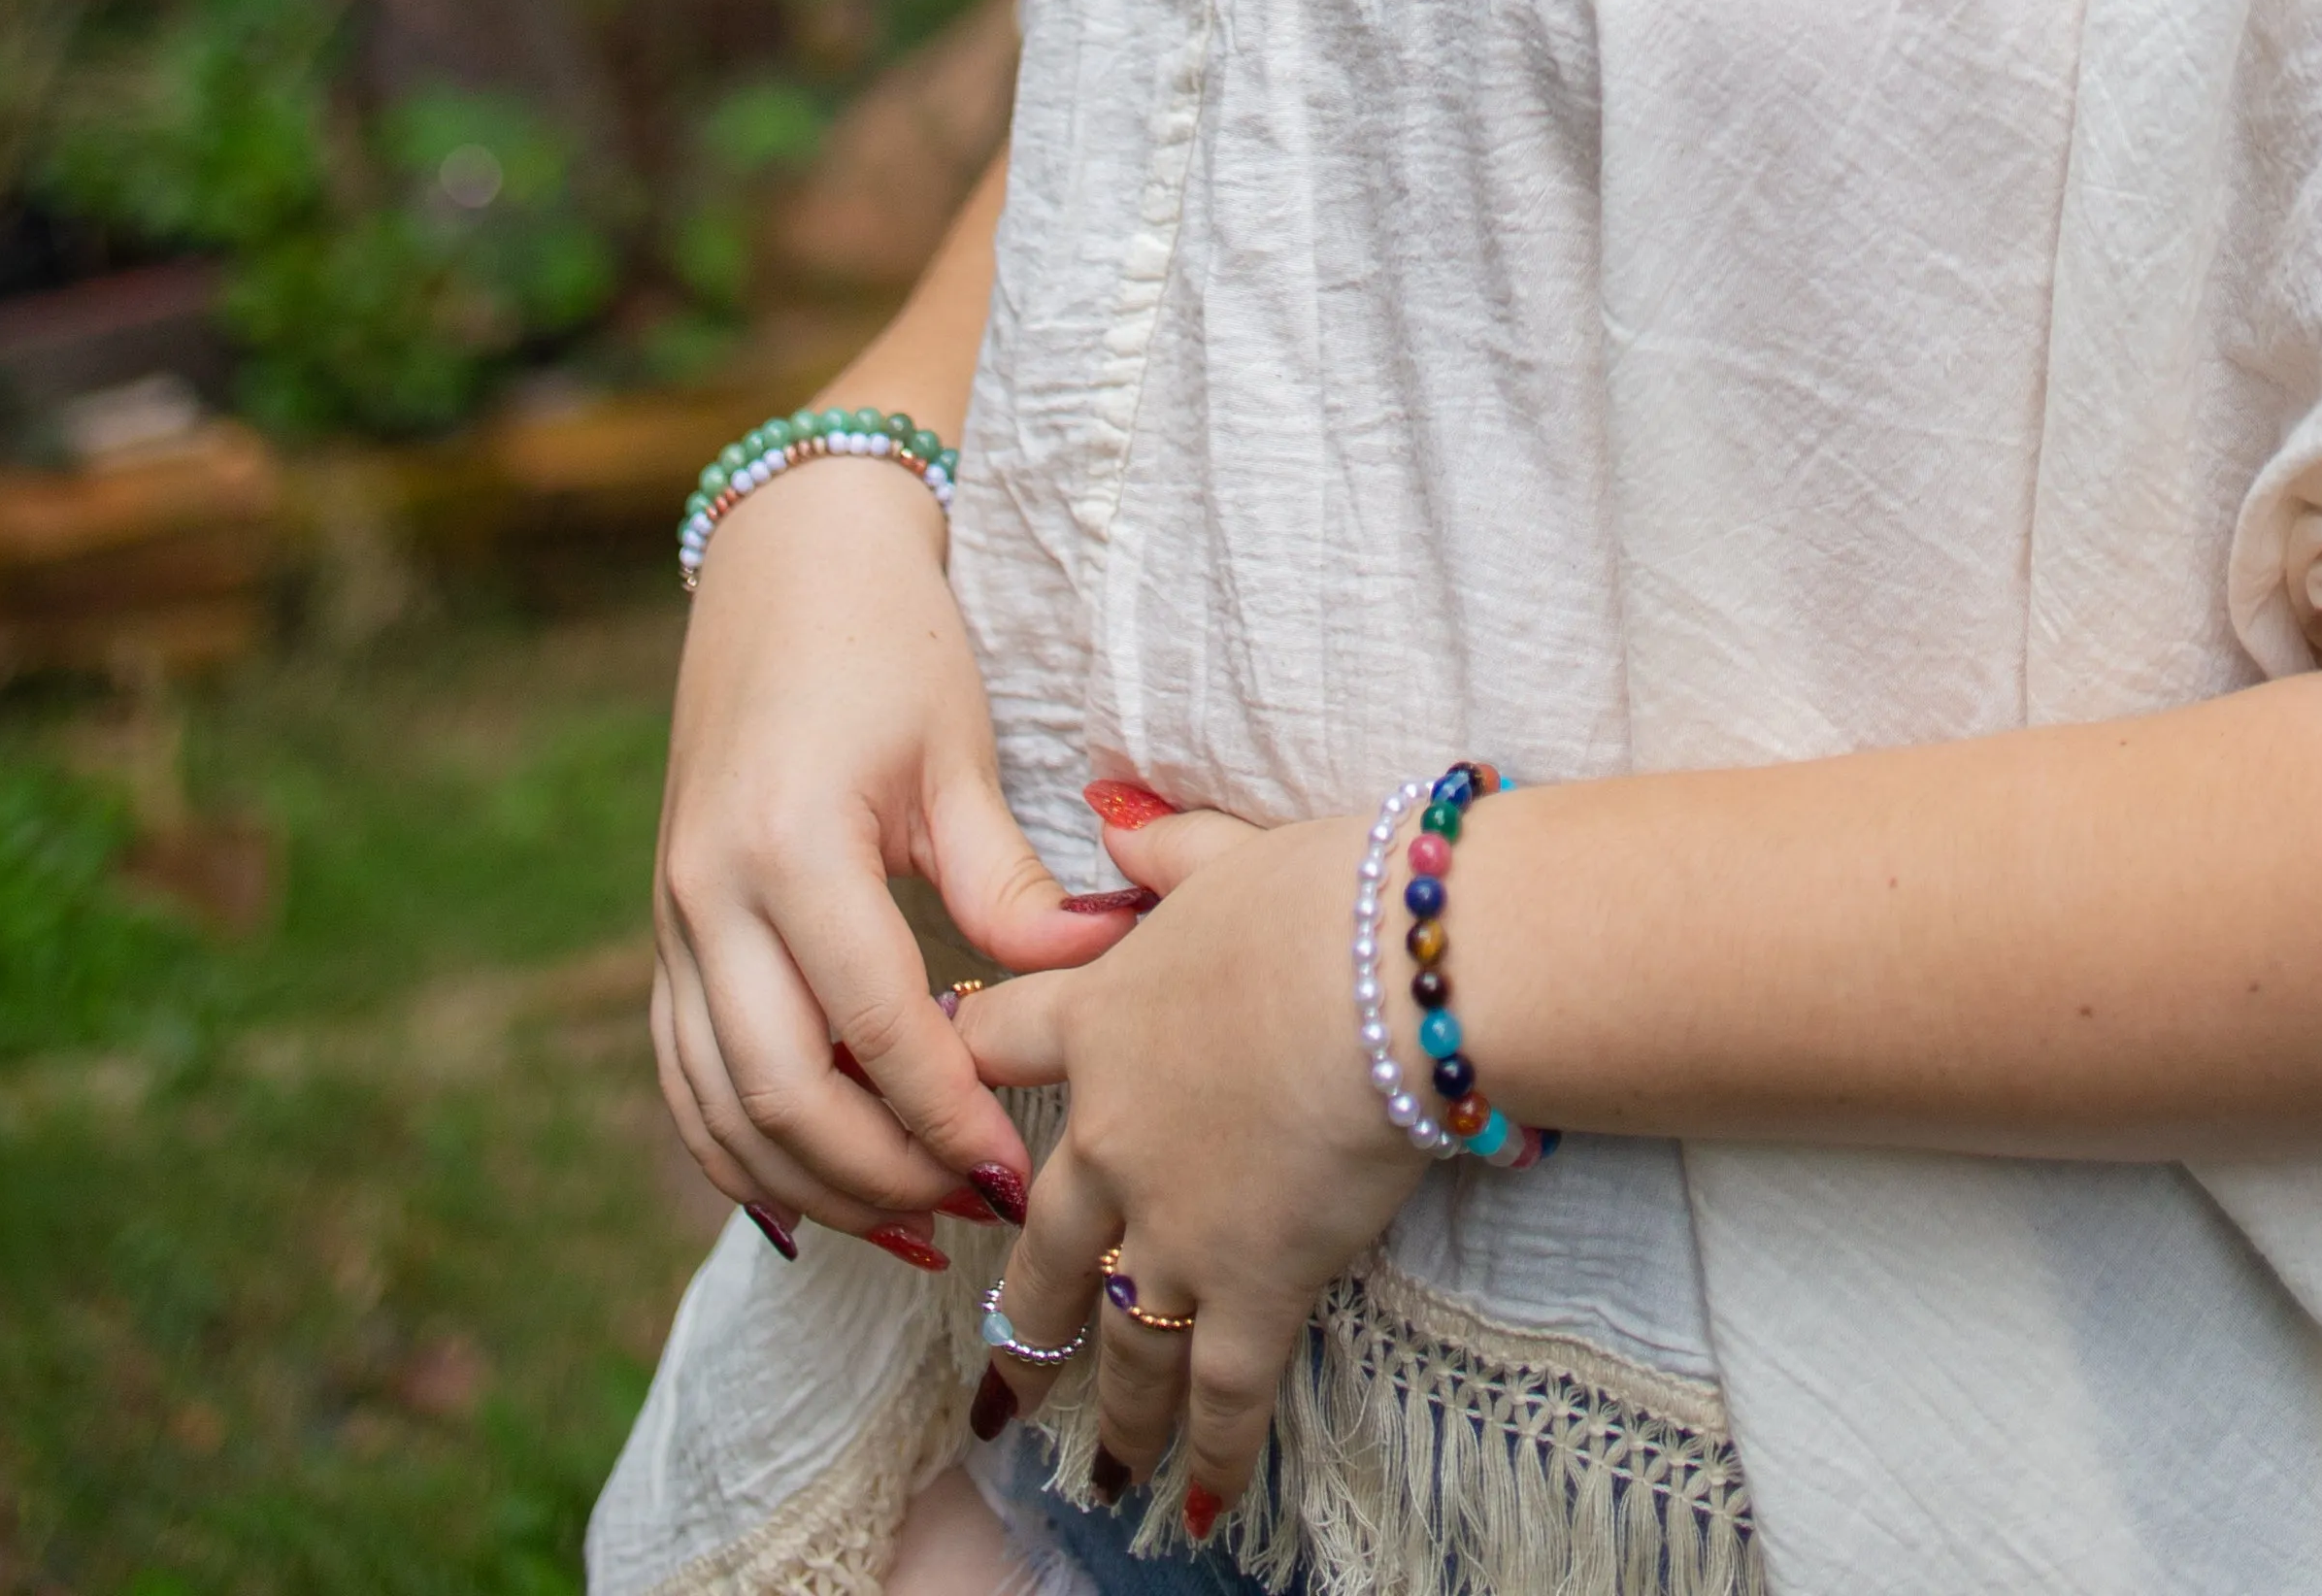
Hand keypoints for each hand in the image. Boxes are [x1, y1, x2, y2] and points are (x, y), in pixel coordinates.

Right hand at [650, 452, 1131, 1248]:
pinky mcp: (667, 935)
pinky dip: (747, 1153)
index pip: (874, 1030)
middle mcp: (709, 898)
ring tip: (916, 1219)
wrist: (788, 559)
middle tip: (978, 1211)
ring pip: (724, 1112)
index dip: (948, 1116)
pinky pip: (690, 1081)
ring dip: (817, 1186)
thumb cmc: (890, 640)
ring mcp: (672, 923)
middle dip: (885, 1176)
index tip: (1021, 1174)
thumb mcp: (957, 752)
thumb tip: (1088, 982)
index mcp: (787, 848)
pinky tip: (819, 1192)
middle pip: (785, 1099)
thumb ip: (1008, 884)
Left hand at [957, 800, 1425, 1529]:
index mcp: (1101, 1022)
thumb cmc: (1319, 896)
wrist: (1387, 974)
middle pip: (1044, 1242)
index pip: (997, 1047)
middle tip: (998, 1378)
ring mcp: (1175, 1226)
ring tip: (1095, 1468)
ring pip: (1123, 1336)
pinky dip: (1207, 1458)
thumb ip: (1159, 850)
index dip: (960, 1072)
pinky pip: (1220, 1393)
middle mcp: (1113, 1140)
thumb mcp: (1223, 850)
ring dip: (1106, 1408)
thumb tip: (1113, 814)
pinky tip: (1191, 1507)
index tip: (934, 1112)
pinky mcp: (1252, 1288)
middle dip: (1024, 1317)